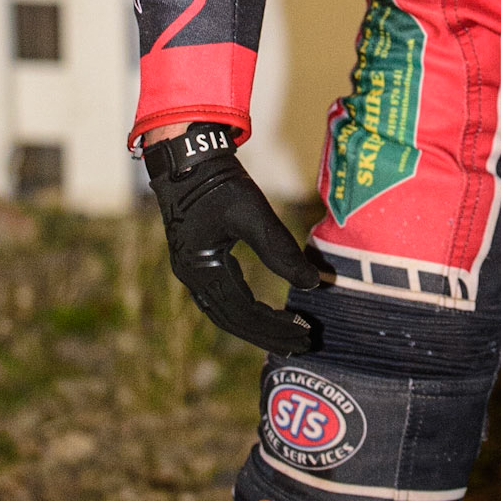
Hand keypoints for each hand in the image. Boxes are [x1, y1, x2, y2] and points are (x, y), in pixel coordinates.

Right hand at [144, 122, 320, 352]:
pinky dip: (246, 311)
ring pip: (227, 314)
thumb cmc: (218, 182)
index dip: (275, 326)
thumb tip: (313, 283)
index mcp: (201, 270)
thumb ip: (280, 249)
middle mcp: (193, 278)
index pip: (243, 313)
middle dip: (269, 334)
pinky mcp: (199, 261)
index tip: (305, 332)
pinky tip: (266, 312)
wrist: (187, 156)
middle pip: (234, 321)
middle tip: (304, 344)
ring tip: (289, 335)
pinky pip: (224, 298)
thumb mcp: (252, 213)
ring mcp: (193, 272)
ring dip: (258, 327)